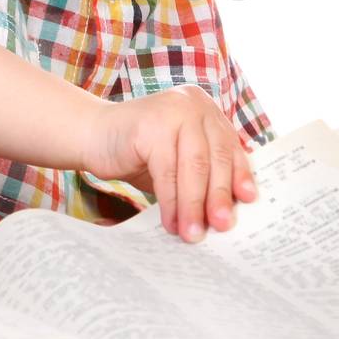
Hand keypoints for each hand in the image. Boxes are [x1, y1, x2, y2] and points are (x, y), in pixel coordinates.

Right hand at [79, 85, 258, 241]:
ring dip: (194, 205)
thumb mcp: (179, 161)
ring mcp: (173, 110)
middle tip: (222, 227)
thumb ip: (203, 174)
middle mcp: (195, 104)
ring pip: (193, 166)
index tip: (247, 202)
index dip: (240, 175)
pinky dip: (170, 201)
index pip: (230, 147)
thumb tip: (227, 213)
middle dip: (218, 197)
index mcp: (207, 110)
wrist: (91, 135)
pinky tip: (170, 222)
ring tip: (193, 234)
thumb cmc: (139, 153)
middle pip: (215, 157)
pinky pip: (167, 171)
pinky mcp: (151, 124)